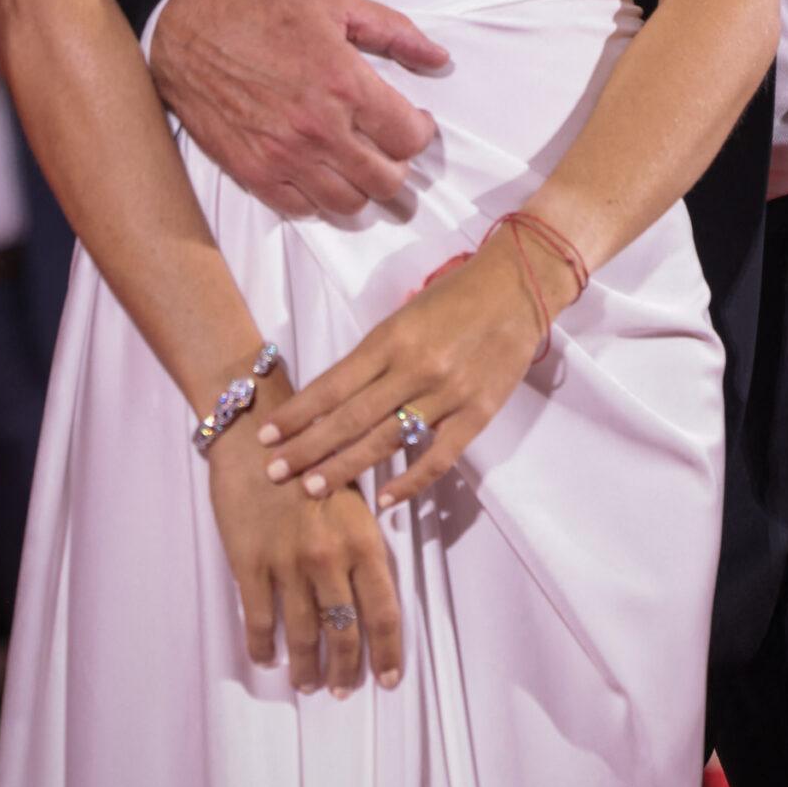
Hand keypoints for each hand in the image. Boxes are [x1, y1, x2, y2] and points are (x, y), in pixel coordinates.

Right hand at [151, 0, 447, 220]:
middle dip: (399, 167)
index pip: (408, 138)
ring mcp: (284, 157)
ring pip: (349, 204)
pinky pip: (303, 209)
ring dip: (363, 188)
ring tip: (360, 165)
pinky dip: (320, 198)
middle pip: (386, 181)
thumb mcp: (336, 3)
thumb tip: (439, 59)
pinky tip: (320, 171)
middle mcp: (318, 129)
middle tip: (391, 150)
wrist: (188, 29)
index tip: (412, 123)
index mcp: (344, 84)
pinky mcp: (253, 173)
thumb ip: (394, 32)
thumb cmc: (262, 12)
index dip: (420, 133)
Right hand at [206, 400, 403, 693]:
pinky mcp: (250, 564)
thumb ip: (363, 541)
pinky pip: (259, 620)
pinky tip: (267, 658)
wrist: (255, 432)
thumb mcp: (353, 494)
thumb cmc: (311, 455)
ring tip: (307, 684)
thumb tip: (369, 590)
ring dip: (306, 667)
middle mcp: (329, 558)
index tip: (386, 679)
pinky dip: (262, 646)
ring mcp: (288, 564)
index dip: (386, 653)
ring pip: (303, 634)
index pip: (384, 612)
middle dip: (344, 669)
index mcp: (363, 539)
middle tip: (342, 690)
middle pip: (344, 632)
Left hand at [257, 230, 577, 509]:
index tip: (268, 435)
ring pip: (386, 440)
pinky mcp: (477, 413)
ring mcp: (447, 393)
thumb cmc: (456, 294)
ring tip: (311, 489)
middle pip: (350, 418)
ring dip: (345, 468)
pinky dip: (409, 481)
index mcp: (391, 337)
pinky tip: (383, 501)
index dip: (298, 413)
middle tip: (274, 473)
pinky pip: (437, 456)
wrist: (519, 285)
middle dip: (307, 448)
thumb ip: (375, 354)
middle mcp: (415, 367)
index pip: (333, 384)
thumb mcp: (406, 313)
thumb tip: (335, 395)